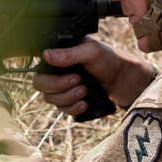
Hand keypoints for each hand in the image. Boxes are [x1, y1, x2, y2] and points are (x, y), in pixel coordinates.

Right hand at [33, 38, 154, 118]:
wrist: (121, 78)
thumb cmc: (107, 59)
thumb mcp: (91, 51)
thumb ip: (69, 53)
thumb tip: (46, 54)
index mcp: (57, 57)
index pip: (39, 70)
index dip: (50, 77)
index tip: (73, 76)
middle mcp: (56, 72)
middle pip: (41, 86)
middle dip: (60, 87)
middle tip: (79, 82)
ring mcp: (61, 87)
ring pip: (51, 99)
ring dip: (68, 98)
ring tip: (85, 90)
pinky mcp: (69, 100)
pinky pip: (62, 109)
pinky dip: (73, 108)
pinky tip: (84, 103)